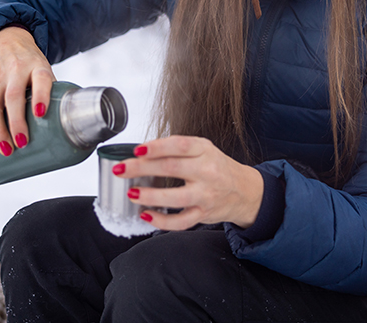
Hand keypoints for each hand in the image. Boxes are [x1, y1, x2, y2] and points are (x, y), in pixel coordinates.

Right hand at [0, 26, 54, 155]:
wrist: (6, 39)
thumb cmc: (32, 64)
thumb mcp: (45, 69)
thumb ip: (50, 93)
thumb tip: (59, 129)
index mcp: (36, 66)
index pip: (40, 78)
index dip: (41, 96)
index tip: (40, 113)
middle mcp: (16, 70)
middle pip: (13, 96)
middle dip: (16, 122)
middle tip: (22, 144)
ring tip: (6, 149)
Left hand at [115, 136, 263, 229]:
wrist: (245, 191)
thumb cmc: (217, 167)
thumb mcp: (203, 149)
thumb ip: (177, 149)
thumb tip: (142, 152)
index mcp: (205, 150)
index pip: (179, 145)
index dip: (156, 147)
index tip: (137, 150)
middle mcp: (207, 171)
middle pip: (171, 168)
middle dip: (142, 169)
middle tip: (122, 169)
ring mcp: (206, 195)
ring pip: (176, 198)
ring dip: (150, 196)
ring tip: (132, 193)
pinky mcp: (204, 214)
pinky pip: (181, 222)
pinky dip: (162, 221)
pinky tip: (147, 215)